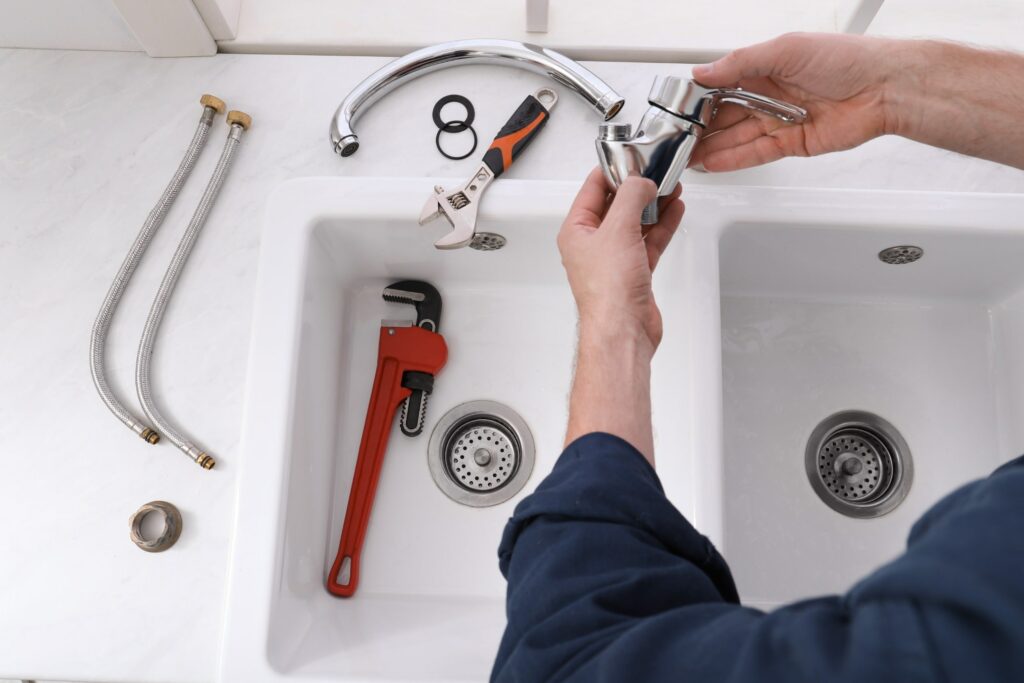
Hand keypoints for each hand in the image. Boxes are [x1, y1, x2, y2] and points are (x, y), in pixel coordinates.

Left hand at [557, 168, 683, 351]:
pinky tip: (673, 211)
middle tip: (657, 171)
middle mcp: (593, 244)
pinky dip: (662, 226)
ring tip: (671, 187)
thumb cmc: (608, 292)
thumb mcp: (619, 230)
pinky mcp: (634, 272)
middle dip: (638, 188)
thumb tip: (640, 182)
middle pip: (616, 205)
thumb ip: (631, 199)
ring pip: (635, 222)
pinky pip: (649, 241)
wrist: (623, 331)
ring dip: (653, 205)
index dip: (613, 170)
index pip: (593, 189)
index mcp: (576, 231)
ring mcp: (614, 258)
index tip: (633, 157)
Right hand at [689, 32, 899, 171]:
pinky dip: (733, 159)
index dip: (699, 99)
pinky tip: (712, 163)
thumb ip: (741, 63)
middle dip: (700, 128)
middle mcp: (769, 94)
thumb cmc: (846, 59)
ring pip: (736, 137)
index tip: (679, 110)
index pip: (721, 85)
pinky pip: (756, 153)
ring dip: (711, 147)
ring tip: (686, 157)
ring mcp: (779, 120)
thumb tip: (704, 72)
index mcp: (764, 67)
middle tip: (677, 139)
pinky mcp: (792, 143)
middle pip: (725, 115)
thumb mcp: (786, 49)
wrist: (885, 87)